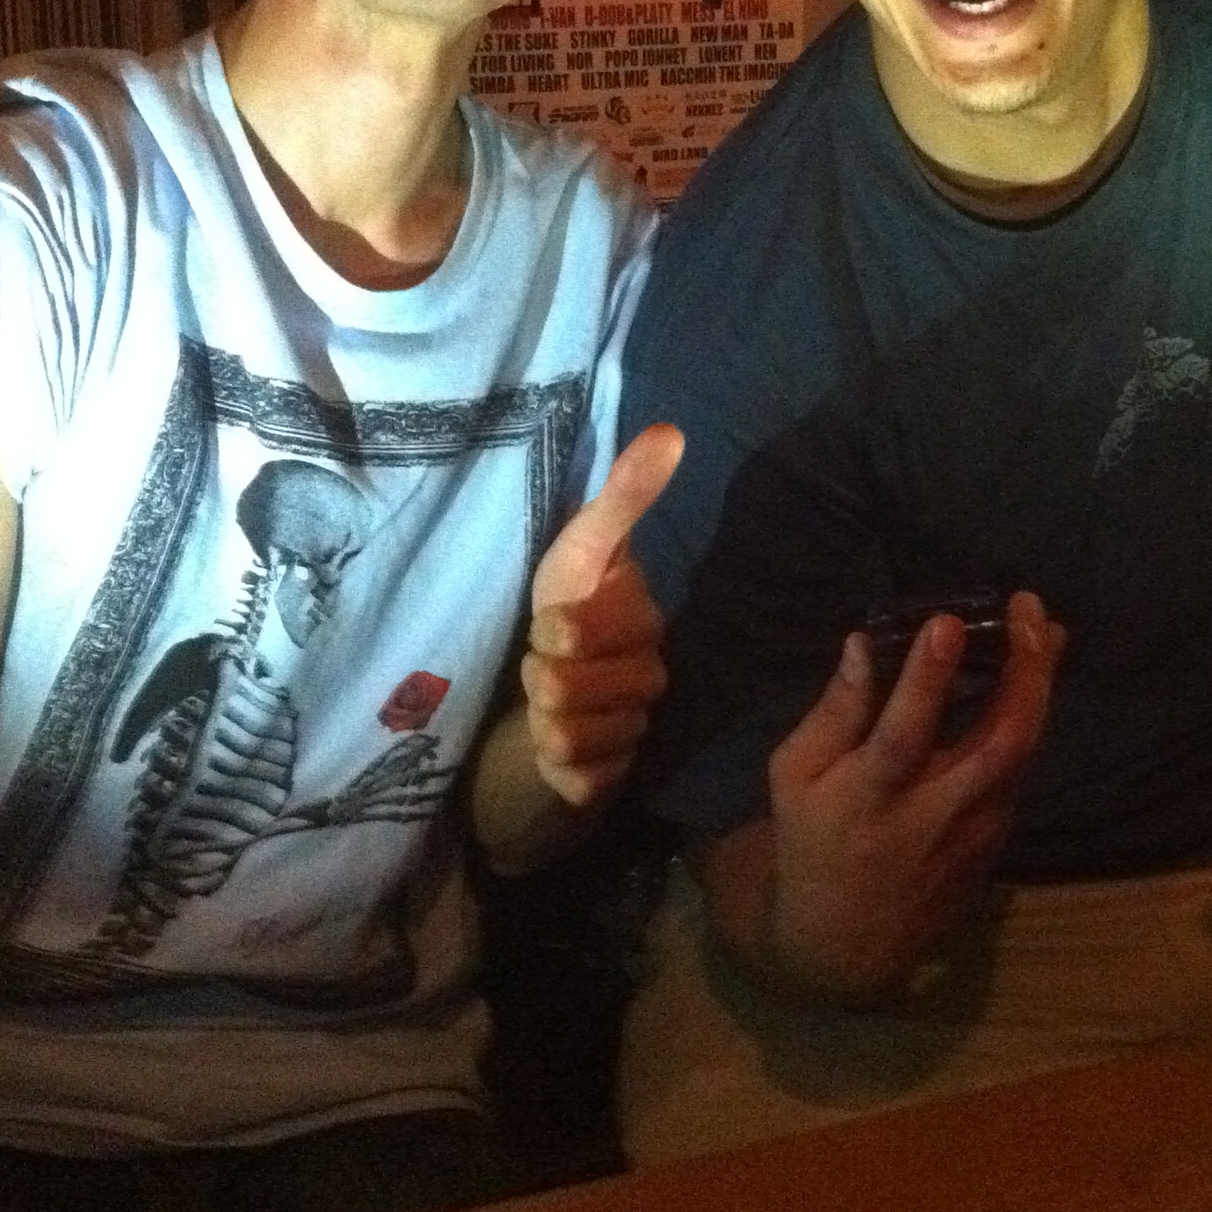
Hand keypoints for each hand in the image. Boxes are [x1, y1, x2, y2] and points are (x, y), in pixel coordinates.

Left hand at [521, 422, 682, 806]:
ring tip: (547, 706)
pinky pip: (581, 779)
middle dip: (540, 675)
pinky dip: (558, 766)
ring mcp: (635, 732)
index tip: (548, 623)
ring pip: (573, 735)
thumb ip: (624, 494)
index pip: (583, 629)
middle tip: (543, 665)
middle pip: (572, 687)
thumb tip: (671, 431)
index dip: (553, 628)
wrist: (548, 696)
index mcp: (645, 624)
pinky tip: (558, 750)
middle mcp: (651, 681)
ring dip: (543, 718)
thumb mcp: (581, 548)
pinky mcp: (612, 780)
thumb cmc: (566, 609)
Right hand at [741, 590, 1064, 1001]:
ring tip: (1045, 627)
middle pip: (999, 743)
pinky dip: (1032, 716)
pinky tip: (1033, 673)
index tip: (947, 622)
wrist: (848, 943)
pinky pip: (1022, 766)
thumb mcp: (795, 779)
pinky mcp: (998, 837)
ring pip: (1025, 752)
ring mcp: (977, 830)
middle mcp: (935, 813)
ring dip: (1042, 686)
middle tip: (1029, 611)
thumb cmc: (812, 842)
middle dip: (1024, 673)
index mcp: (872, 797)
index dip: (927, 679)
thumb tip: (862, 643)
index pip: (904, 734)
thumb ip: (833, 714)